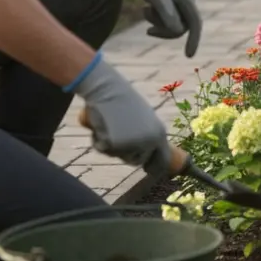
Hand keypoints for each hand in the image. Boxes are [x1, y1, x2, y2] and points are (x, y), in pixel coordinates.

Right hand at [74, 57, 171, 174]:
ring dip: (112, 146)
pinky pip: (103, 149)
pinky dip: (98, 140)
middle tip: (119, 133)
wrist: (108, 88)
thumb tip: (148, 152)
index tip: (150, 171)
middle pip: (137, 161)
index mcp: (160, 134)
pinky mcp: (115, 143)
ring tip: (112, 124)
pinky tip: (102, 124)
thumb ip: (147, 135)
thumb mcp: (144, 119)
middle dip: (126, 153)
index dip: (155, 168)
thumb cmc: (124, 101)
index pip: (162, 161)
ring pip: (119, 156)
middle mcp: (150, 142)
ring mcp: (133, 144)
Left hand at [109, 0, 202, 56]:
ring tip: (144, 10)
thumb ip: (168, 16)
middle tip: (147, 31)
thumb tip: (178, 32)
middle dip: (165, 30)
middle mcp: (184, 0)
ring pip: (171, 21)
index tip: (188, 56)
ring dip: (157, 22)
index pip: (195, 25)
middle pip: (181, 26)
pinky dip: (154, 16)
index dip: (193, 41)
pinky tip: (144, 7)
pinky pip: (164, 15)